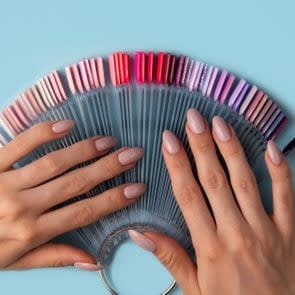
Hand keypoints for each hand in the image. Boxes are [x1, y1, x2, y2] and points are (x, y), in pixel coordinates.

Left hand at [0, 120, 144, 269]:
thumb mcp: (17, 261)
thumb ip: (55, 256)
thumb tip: (94, 260)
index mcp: (31, 232)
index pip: (83, 213)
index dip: (113, 200)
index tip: (137, 188)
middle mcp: (23, 207)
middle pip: (75, 184)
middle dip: (108, 168)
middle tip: (132, 154)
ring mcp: (7, 182)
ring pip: (54, 163)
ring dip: (84, 150)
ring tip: (108, 141)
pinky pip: (20, 145)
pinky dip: (44, 133)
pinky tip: (67, 125)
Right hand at [129, 109, 294, 294]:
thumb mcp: (194, 288)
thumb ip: (168, 256)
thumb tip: (138, 232)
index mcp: (210, 247)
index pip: (188, 196)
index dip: (177, 165)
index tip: (168, 140)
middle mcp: (236, 233)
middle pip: (215, 181)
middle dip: (202, 146)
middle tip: (193, 118)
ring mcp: (265, 230)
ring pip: (246, 182)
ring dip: (232, 150)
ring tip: (220, 124)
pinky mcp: (289, 231)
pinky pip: (285, 195)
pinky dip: (279, 170)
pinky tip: (269, 146)